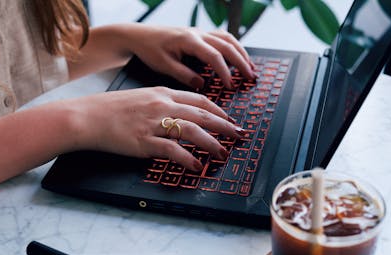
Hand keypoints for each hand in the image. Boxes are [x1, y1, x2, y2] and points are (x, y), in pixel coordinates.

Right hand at [74, 87, 244, 170]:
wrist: (88, 116)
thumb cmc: (112, 109)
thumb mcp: (141, 97)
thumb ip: (162, 103)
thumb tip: (180, 115)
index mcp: (162, 93)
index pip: (199, 100)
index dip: (218, 111)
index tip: (229, 120)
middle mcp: (162, 105)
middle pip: (202, 115)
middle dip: (224, 126)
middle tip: (239, 135)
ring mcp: (154, 123)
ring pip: (192, 131)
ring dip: (212, 143)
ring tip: (223, 153)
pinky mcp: (145, 141)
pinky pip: (173, 150)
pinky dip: (188, 159)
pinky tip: (197, 166)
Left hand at [125, 25, 256, 88]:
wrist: (140, 36)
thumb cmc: (150, 50)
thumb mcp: (164, 66)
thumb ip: (183, 75)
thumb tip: (201, 85)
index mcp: (188, 40)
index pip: (214, 56)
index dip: (225, 71)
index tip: (231, 85)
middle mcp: (197, 33)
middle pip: (227, 45)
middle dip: (241, 62)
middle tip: (251, 77)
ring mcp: (200, 32)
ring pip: (227, 39)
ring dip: (241, 53)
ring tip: (250, 68)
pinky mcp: (199, 34)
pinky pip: (222, 38)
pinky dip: (233, 47)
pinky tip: (238, 57)